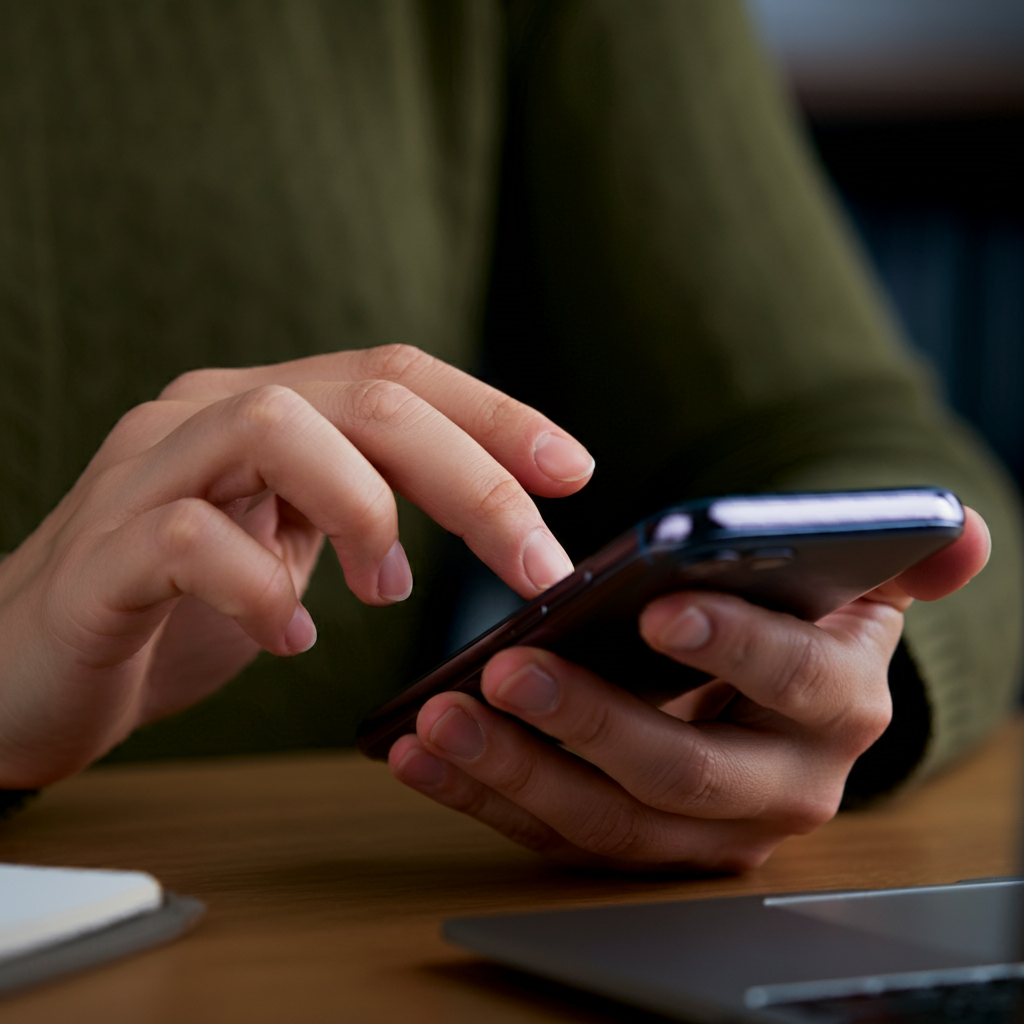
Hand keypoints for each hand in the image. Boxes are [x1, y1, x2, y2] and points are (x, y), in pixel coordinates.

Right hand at [0, 345, 592, 786]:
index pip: (398, 375)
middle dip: (472, 477)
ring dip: (366, 512)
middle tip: (534, 562)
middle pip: (365, 397)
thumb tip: (493, 520)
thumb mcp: (290, 544)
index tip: (574, 469)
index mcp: (265, 409)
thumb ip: (362, 508)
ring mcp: (145, 476)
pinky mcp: (99, 556)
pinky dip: (261, 591)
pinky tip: (290, 636)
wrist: (26, 666)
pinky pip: (189, 542)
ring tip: (386, 591)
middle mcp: (205, 417)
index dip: (495, 414)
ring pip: (277, 429)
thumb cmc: (177, 609)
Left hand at [390, 509, 990, 870]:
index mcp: (836, 705)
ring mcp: (701, 831)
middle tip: (511, 673)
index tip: (656, 607)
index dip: (732, 646)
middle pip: (683, 771)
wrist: (782, 707)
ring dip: (514, 771)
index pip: (794, 679)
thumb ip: (901, 561)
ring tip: (440, 718)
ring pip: (605, 819)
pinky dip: (483, 794)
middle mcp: (779, 787)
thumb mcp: (857, 590)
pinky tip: (423, 751)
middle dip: (593, 725)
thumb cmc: (803, 629)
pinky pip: (552, 832)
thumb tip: (961, 529)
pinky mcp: (632, 844)